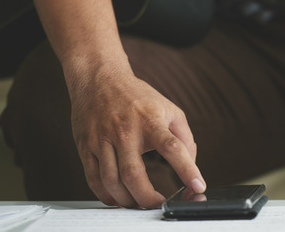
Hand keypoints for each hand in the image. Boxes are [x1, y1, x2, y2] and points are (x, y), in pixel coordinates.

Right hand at [28, 0, 205, 208]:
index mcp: (150, 120)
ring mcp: (102, 140)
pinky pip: (94, 179)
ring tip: (139, 205)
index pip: (172, 148)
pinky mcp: (86, 146)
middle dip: (148, 198)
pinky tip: (118, 199)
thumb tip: (190, 165)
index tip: (198, 185)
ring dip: (127, 201)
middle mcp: (125, 131)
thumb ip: (184, 137)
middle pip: (134, 174)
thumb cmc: (138, 97)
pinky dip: (106, 195)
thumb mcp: (170, 109)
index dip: (187, 169)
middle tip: (160, 206)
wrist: (99, 79)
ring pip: (111, 181)